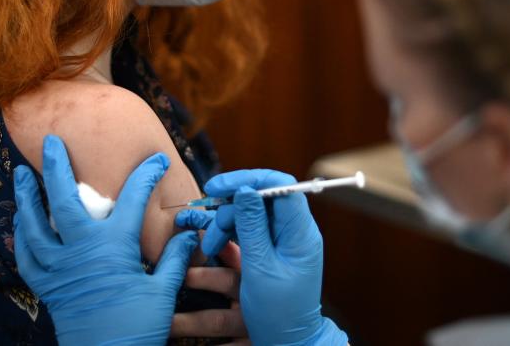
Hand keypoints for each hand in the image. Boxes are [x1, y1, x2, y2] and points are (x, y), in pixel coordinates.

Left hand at [13, 135, 198, 345]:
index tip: (155, 160)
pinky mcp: (47, 287)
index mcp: (114, 247)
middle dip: (56, 167)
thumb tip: (186, 235)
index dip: (146, 176)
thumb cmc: (137, 328)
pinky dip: (21, 237)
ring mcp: (59, 269)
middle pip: (62, 200)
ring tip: (20, 175)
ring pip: (33, 225)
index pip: (133, 199)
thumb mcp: (162, 293)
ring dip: (26, 197)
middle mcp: (81, 251)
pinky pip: (27, 256)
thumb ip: (173, 260)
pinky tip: (21, 223)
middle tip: (51, 142)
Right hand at [177, 170, 347, 345]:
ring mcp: (282, 240)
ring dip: (226, 224)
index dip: (250, 179)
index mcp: (300, 233)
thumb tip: (246, 190)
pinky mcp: (269, 251)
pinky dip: (230, 235)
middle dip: (231, 207)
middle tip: (210, 226)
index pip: (282, 186)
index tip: (220, 186)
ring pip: (251, 214)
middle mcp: (293, 231)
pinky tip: (215, 246)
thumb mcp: (260, 269)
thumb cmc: (279, 313)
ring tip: (210, 246)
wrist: (289, 342)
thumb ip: (252, 227)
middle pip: (262, 198)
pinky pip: (248, 231)